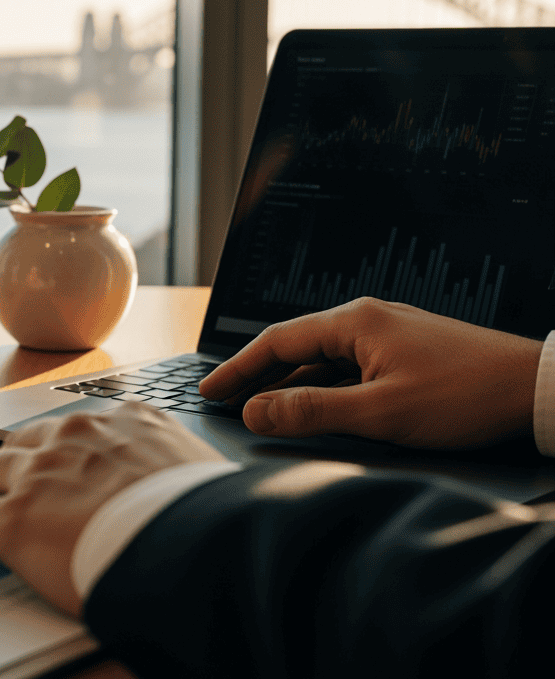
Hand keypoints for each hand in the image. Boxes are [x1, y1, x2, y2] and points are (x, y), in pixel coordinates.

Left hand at [0, 404, 225, 615]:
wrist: (196, 544)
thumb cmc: (212, 517)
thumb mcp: (204, 467)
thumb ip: (181, 464)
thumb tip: (199, 484)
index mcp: (126, 420)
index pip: (78, 427)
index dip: (61, 448)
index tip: (55, 457)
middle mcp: (75, 437)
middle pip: (25, 445)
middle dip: (12, 463)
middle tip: (2, 481)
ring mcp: (38, 475)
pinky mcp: (10, 520)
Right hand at [199, 297, 543, 447]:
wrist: (537, 389)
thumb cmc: (466, 396)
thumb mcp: (380, 413)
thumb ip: (311, 411)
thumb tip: (255, 411)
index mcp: (355, 322)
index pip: (277, 340)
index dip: (238, 369)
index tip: (210, 390)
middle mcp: (368, 320)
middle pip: (297, 348)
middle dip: (259, 377)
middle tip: (227, 403)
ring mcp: (389, 336)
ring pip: (325, 361)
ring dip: (293, 387)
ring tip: (264, 413)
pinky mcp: (408, 355)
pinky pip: (351, 369)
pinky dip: (326, 390)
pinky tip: (320, 412)